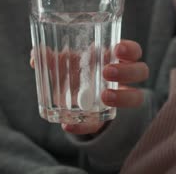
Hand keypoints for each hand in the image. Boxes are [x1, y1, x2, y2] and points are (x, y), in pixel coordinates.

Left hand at [30, 40, 148, 134]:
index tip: (117, 49)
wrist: (75, 97)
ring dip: (122, 97)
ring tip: (104, 96)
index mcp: (116, 58)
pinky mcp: (105, 118)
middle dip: (127, 71)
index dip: (130, 50)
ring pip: (137, 97)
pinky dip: (83, 127)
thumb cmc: (76, 71)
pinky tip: (68, 125)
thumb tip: (34, 55)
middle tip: (107, 71)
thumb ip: (51, 58)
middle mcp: (123, 78)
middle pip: (141, 71)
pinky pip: (101, 124)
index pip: (134, 51)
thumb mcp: (66, 63)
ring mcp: (119, 97)